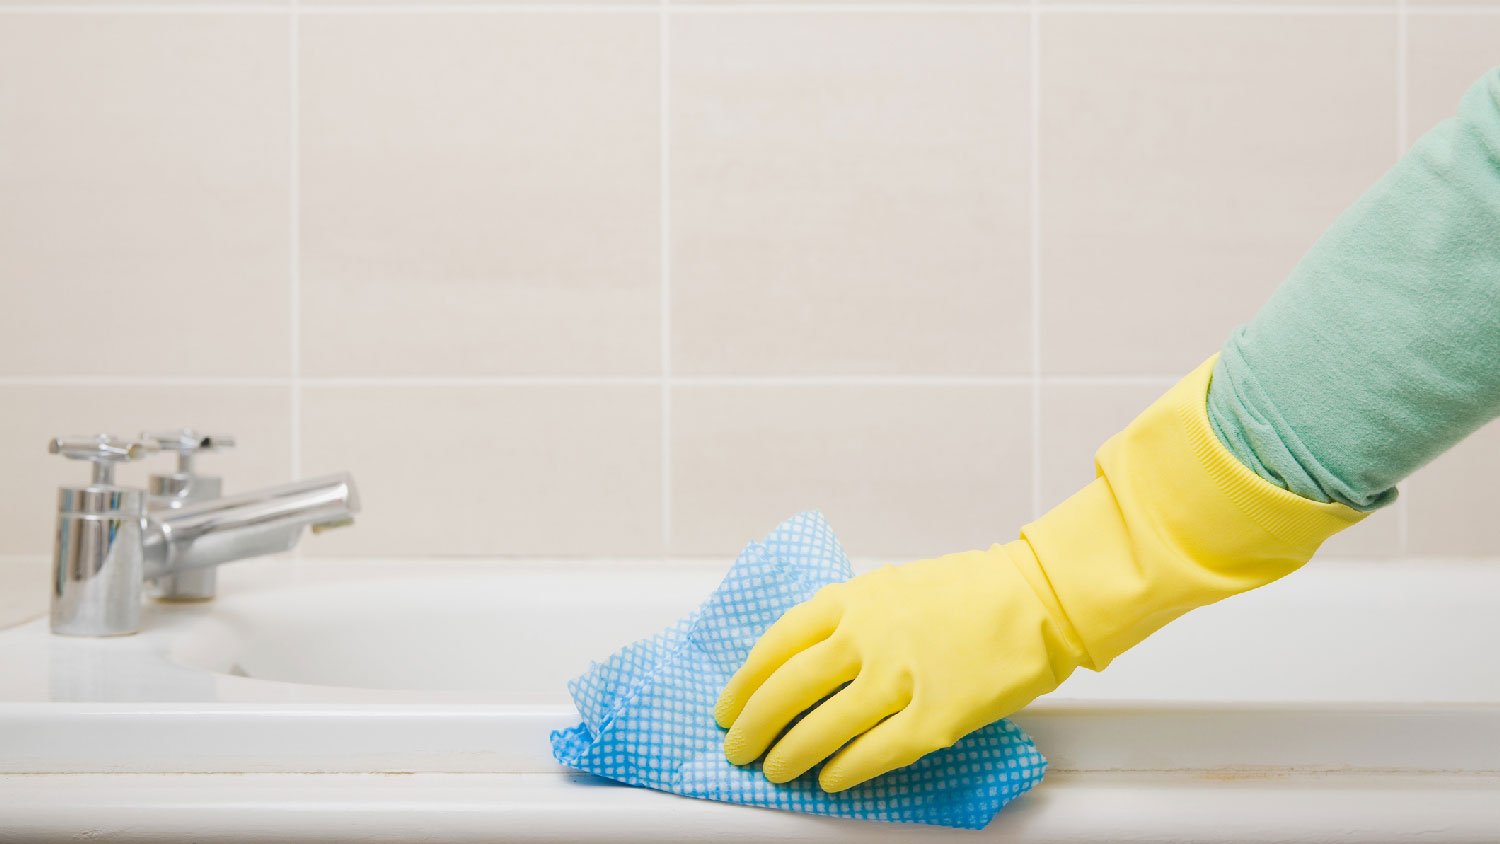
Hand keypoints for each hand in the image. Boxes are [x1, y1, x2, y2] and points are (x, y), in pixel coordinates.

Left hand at [713, 544, 1079, 791]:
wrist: (1036, 598)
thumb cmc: (966, 592)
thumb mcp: (889, 587)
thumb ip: (845, 619)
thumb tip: (802, 663)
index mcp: (851, 600)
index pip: (775, 646)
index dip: (744, 683)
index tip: (728, 705)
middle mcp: (866, 637)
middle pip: (787, 690)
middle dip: (753, 725)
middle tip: (738, 747)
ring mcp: (899, 679)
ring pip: (822, 728)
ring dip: (790, 754)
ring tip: (775, 770)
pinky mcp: (934, 717)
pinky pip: (873, 753)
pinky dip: (844, 771)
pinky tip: (830, 780)